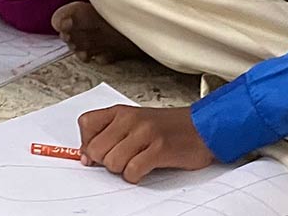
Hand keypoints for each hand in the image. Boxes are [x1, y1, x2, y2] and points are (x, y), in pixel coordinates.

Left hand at [78, 105, 215, 182]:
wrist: (202, 128)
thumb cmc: (168, 128)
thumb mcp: (135, 123)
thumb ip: (109, 135)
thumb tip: (86, 156)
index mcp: (121, 111)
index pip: (85, 124)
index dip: (87, 143)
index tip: (96, 152)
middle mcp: (131, 119)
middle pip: (96, 149)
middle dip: (105, 161)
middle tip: (123, 159)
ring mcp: (145, 133)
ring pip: (112, 162)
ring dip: (122, 169)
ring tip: (137, 161)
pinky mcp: (159, 149)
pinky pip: (132, 171)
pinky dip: (135, 176)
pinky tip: (145, 168)